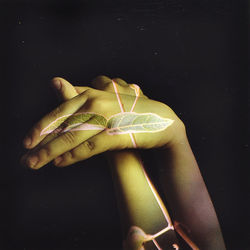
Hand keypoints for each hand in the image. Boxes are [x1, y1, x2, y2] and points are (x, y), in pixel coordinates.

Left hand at [21, 76, 184, 168]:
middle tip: (26, 159)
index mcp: (92, 93)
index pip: (61, 110)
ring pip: (73, 136)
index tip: (28, 141)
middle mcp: (97, 101)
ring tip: (35, 164)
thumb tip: (54, 81)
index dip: (42, 126)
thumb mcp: (105, 103)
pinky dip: (75, 155)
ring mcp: (107, 116)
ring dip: (51, 152)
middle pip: (63, 124)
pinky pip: (91, 145)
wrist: (161, 121)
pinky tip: (60, 163)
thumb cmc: (131, 112)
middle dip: (41, 143)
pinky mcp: (117, 132)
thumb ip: (79, 95)